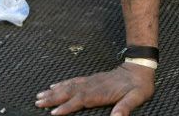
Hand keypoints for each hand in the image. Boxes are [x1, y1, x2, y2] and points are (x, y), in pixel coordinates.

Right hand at [35, 64, 153, 115]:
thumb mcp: (136, 98)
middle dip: (53, 98)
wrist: (140, 68)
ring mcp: (92, 81)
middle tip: (38, 101)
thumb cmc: (139, 85)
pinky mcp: (92, 79)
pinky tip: (55, 85)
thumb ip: (125, 107)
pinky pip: (74, 81)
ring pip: (69, 86)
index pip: (80, 100)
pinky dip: (63, 83)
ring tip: (40, 94)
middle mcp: (93, 85)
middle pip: (70, 92)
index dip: (67, 107)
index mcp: (101, 92)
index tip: (54, 112)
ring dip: (54, 91)